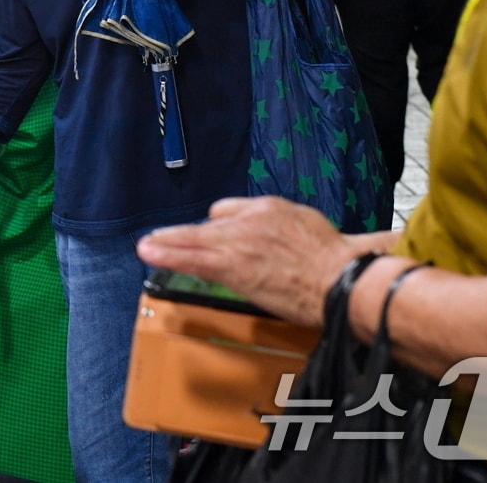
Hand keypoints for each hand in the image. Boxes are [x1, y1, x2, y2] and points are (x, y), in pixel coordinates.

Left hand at [136, 196, 367, 325]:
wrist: (340, 278)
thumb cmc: (333, 259)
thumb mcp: (308, 224)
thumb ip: (284, 224)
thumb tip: (273, 233)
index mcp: (268, 208)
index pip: (228, 211)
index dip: (220, 227)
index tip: (212, 239)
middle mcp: (249, 220)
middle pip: (208, 223)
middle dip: (183, 234)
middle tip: (159, 238)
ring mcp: (238, 242)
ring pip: (194, 239)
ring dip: (167, 243)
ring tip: (147, 246)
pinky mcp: (232, 266)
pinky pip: (193, 260)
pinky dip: (170, 256)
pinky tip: (153, 255)